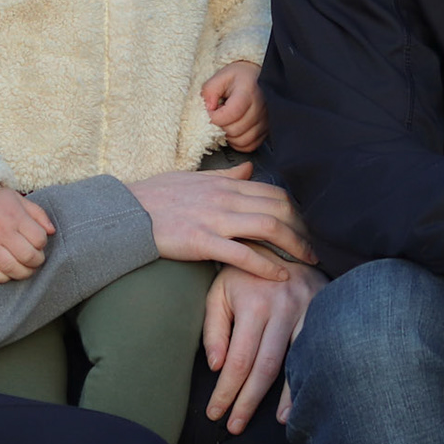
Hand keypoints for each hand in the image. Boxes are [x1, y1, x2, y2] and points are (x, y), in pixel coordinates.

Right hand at [0, 185, 54, 282]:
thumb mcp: (18, 200)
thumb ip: (38, 214)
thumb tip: (52, 231)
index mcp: (15, 217)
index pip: (39, 239)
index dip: (43, 244)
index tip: (38, 244)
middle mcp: (2, 232)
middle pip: (28, 256)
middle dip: (37, 262)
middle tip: (35, 260)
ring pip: (11, 268)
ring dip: (23, 273)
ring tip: (25, 269)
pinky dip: (3, 278)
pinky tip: (7, 272)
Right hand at [128, 164, 315, 282]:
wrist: (127, 212)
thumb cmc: (158, 196)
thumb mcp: (194, 178)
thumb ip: (226, 175)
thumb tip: (251, 168)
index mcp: (225, 184)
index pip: (273, 192)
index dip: (297, 210)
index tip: (308, 227)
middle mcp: (225, 198)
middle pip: (278, 209)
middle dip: (303, 229)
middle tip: (316, 248)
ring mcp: (214, 219)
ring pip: (267, 227)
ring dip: (293, 245)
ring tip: (308, 261)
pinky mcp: (201, 241)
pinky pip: (241, 253)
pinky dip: (265, 264)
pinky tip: (280, 275)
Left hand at [201, 262, 325, 432]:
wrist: (281, 240)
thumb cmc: (243, 272)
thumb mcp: (219, 293)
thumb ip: (214, 329)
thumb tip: (217, 366)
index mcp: (253, 303)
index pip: (238, 360)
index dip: (226, 391)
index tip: (215, 413)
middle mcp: (282, 308)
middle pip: (264, 368)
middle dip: (247, 402)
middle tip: (233, 426)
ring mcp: (307, 310)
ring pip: (294, 363)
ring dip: (283, 398)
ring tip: (273, 423)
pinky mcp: (323, 311)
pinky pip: (315, 350)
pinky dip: (308, 378)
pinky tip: (300, 401)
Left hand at [202, 61, 267, 150]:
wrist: (257, 78)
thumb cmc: (239, 77)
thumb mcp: (221, 77)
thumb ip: (209, 91)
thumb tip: (208, 109)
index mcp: (249, 92)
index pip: (231, 114)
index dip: (215, 117)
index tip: (210, 111)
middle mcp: (261, 108)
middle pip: (235, 130)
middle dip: (221, 126)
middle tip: (219, 115)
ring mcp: (266, 121)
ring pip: (242, 141)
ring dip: (229, 136)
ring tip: (227, 123)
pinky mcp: (267, 130)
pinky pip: (250, 145)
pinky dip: (238, 143)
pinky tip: (234, 131)